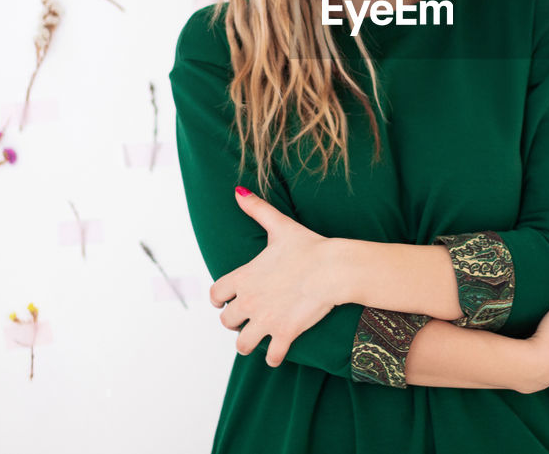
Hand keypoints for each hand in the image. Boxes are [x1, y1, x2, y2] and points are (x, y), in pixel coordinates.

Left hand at [209, 186, 340, 366]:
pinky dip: (274, 358)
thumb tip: (238, 191)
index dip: (219, 298)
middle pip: (226, 321)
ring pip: (242, 344)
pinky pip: (272, 357)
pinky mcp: (284, 334)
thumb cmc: (309, 246)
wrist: (333, 269)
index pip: (215, 294)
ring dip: (249, 342)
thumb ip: (256, 209)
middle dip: (235, 321)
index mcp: (243, 277)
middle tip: (248, 318)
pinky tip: (279, 352)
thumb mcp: (279, 226)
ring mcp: (265, 320)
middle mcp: (249, 301)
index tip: (225, 300)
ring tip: (258, 338)